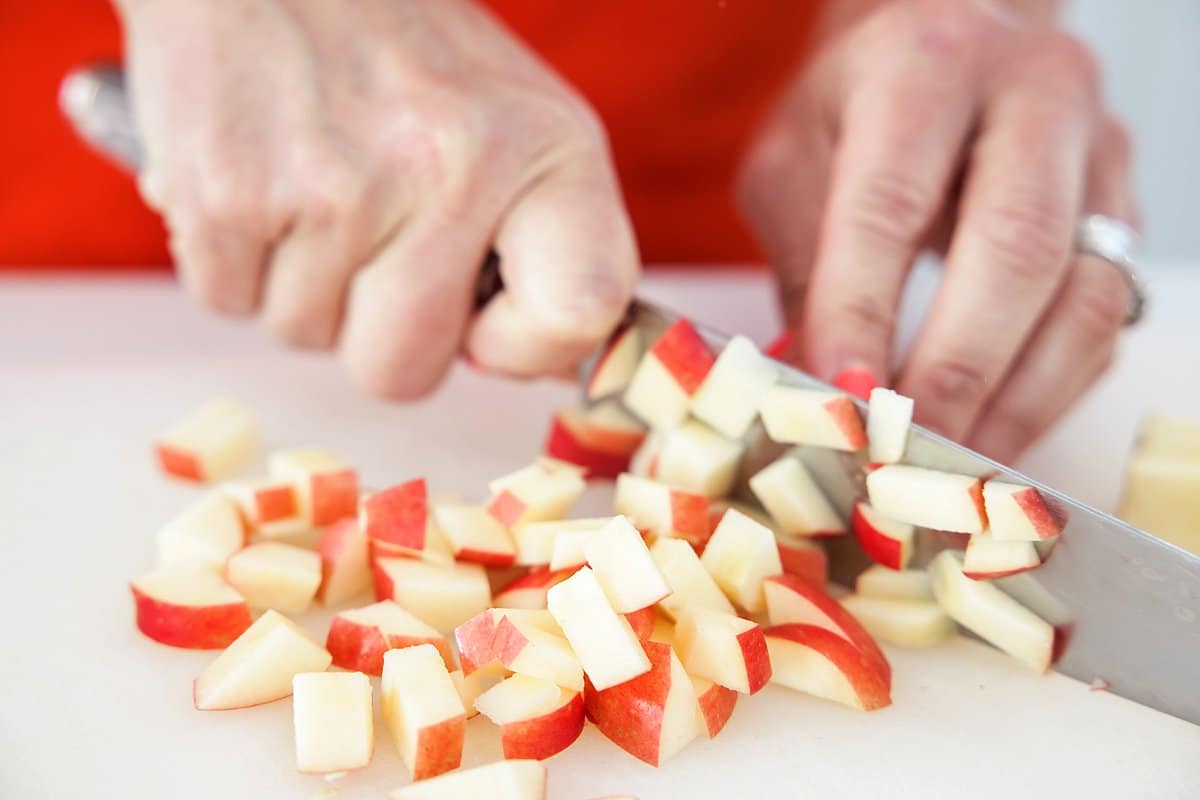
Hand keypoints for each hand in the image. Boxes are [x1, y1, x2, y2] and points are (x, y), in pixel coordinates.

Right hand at [117, 0, 637, 397]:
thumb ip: (544, 241)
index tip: (485, 318)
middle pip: (405, 372)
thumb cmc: (400, 52)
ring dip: (303, 283)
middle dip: (377, 331)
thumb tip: (544, 365)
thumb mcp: (517, 120)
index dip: (523, 347)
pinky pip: (229, 304)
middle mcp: (452, 167)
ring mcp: (337, 187)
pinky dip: (234, 260)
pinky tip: (261, 176)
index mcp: (550, 148)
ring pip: (307, 337)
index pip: (582, 315)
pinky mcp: (229, 194)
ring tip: (313, 180)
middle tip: (371, 240)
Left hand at [737, 0, 1136, 462]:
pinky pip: (1103, 320)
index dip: (862, 310)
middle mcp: (1033, 95)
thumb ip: (800, 260)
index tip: (837, 395)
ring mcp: (1096, 152)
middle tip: (901, 448)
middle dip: (955, 369)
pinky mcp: (1124, 210)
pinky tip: (991, 434)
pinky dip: (1047, 394)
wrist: (951, 41)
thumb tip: (810, 384)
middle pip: (1017, 250)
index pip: (891, 203)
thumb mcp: (794, 158)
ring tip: (948, 464)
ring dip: (1014, 402)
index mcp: (926, 66)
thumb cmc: (856, 107)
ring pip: (1082, 297)